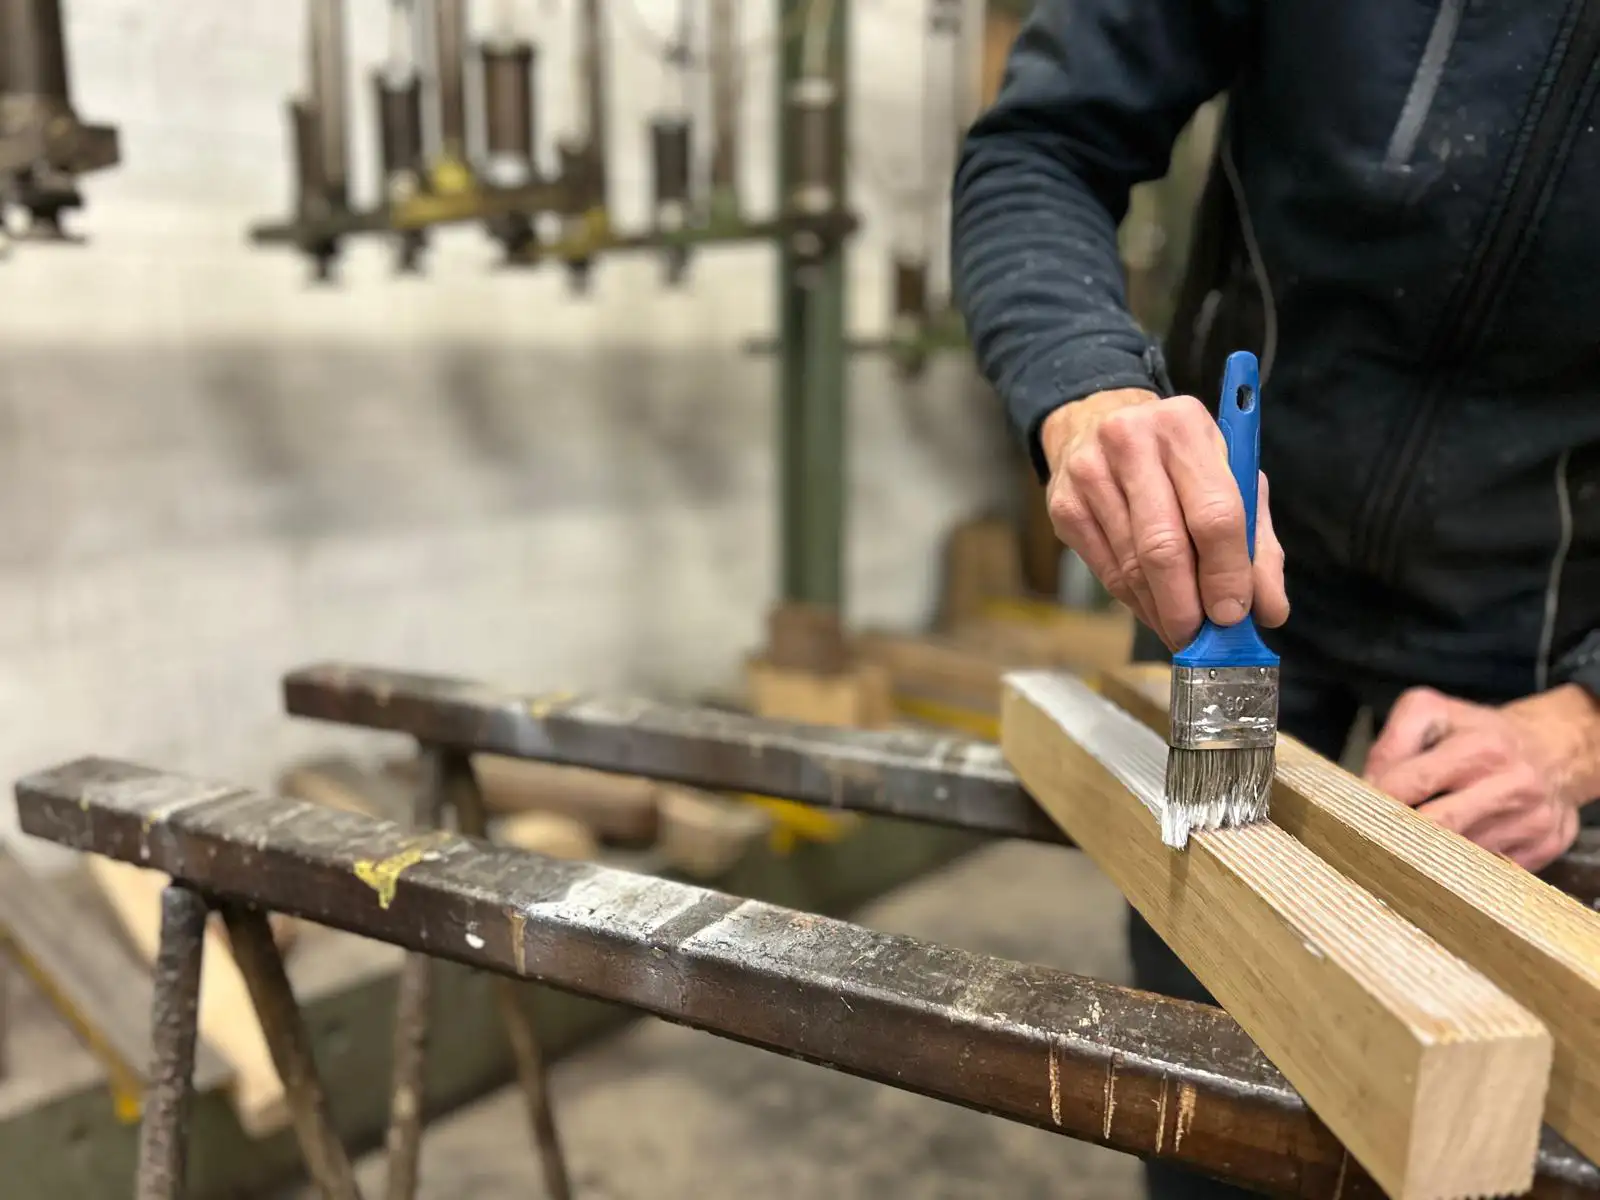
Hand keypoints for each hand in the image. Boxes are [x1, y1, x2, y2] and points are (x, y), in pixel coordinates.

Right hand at [1039, 390, 1289, 649]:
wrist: (1098, 421)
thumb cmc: (1177, 458)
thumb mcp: (1229, 479)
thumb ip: (1256, 544)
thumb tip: (1268, 610)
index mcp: (1185, 427)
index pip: (1214, 513)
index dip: (1226, 573)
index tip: (1233, 615)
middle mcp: (1131, 442)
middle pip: (1164, 546)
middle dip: (1186, 605)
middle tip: (1201, 639)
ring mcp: (1089, 474)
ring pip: (1131, 566)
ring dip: (1161, 611)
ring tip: (1183, 631)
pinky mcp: (1063, 506)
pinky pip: (1106, 572)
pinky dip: (1136, 602)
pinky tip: (1155, 610)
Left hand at [1364, 684, 1599, 870]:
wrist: (1554, 750)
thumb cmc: (1479, 733)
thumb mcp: (1431, 713)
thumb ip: (1391, 744)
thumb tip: (1368, 787)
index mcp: (1481, 748)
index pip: (1415, 784)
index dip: (1379, 801)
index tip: (1358, 811)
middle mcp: (1512, 785)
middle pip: (1439, 827)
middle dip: (1400, 834)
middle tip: (1372, 840)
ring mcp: (1532, 821)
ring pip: (1461, 857)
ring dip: (1427, 856)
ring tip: (1404, 851)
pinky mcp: (1543, 848)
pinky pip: (1489, 872)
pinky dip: (1461, 870)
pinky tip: (1444, 860)